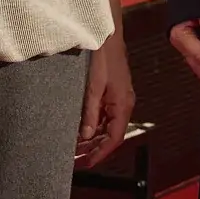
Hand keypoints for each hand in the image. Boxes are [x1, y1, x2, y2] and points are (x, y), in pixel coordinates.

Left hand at [77, 34, 135, 166]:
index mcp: (123, 105)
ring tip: (75, 149)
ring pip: (107, 127)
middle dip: (94, 149)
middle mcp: (124, 105)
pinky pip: (105, 116)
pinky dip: (94, 126)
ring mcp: (119, 99)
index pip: (114, 139)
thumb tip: (85, 136)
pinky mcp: (112, 93)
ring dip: (93, 139)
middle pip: (111, 135)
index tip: (87, 164)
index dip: (101, 154)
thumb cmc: (102, 57)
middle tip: (76, 160)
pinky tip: (81, 130)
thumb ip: (90, 113)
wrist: (107, 35)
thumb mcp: (93, 86)